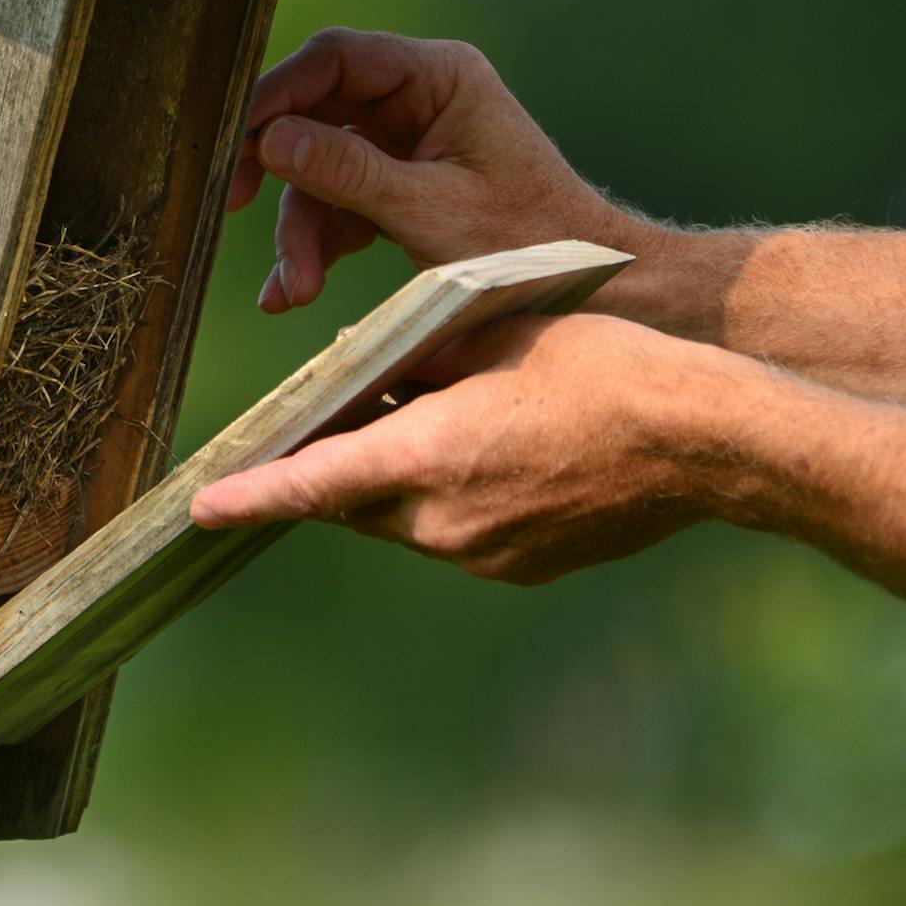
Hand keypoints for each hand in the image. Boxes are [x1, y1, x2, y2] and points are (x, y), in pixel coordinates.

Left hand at [189, 314, 722, 584]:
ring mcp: (481, 553)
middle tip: (336, 418)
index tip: (202, 510)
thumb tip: (371, 378)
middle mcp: (442, 521)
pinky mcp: (518, 567)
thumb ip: (415, 364)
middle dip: (336, 465)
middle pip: (354, 501)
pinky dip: (447, 498)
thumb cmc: (602, 368)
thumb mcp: (492, 338)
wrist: (703, 441)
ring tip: (429, 419)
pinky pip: (454, 533)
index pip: (311, 485)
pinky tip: (485, 454)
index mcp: (426, 455)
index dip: (251, 497)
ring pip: (404, 518)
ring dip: (396, 478)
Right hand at [228, 29, 651, 312]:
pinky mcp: (402, 184)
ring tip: (295, 291)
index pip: (336, 59)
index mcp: (439, 76)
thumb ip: (348, 173)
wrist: (590, 290)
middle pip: (317, 116)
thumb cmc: (531, 244)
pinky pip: (341, 203)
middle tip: (237, 206)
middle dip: (283, 176)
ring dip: (302, 231)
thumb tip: (269, 137)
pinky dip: (320, 245)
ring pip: (322, 169)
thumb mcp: (430, 213)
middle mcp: (420, 97)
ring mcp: (408, 142)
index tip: (236, 139)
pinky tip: (294, 291)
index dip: (276, 93)